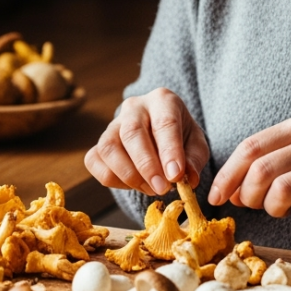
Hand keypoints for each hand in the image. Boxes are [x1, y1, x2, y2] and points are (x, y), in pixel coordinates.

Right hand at [85, 88, 209, 196]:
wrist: (160, 134)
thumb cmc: (181, 138)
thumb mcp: (196, 144)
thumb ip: (194, 160)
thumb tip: (186, 179)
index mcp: (162, 100)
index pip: (165, 122)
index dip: (169, 151)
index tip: (175, 176)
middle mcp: (134, 107)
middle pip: (132, 133)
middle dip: (146, 165)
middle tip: (162, 189)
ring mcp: (112, 124)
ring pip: (109, 148)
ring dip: (129, 175)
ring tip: (151, 188)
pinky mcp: (98, 144)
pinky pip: (94, 161)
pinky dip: (112, 179)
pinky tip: (133, 184)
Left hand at [207, 113, 290, 231]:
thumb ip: (280, 155)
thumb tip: (236, 188)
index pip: (251, 147)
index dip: (227, 174)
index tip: (216, 195)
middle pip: (260, 171)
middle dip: (245, 194)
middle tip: (250, 205)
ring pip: (280, 191)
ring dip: (271, 208)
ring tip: (280, 210)